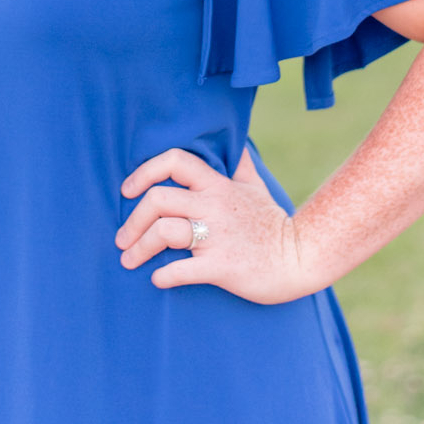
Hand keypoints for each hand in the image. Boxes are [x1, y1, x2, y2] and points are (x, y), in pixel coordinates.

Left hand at [117, 146, 316, 303]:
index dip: (144, 172)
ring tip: (129, 261)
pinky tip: (157, 279)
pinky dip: (163, 276)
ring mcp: (217, 236)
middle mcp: (213, 206)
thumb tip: (236, 144)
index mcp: (217, 185)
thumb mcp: (255, 186)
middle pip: (157, 200)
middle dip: (132, 220)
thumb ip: (239, 164)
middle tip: (122, 239)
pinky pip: (182, 270)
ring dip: (139, 248)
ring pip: (163, 232)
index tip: (127, 191)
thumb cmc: (273, 223)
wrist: (301, 257)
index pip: (173, 161)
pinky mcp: (221, 266)